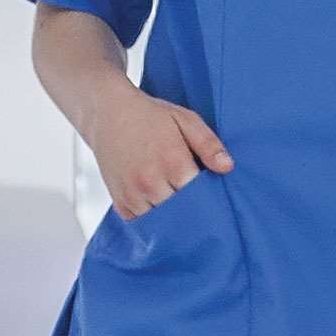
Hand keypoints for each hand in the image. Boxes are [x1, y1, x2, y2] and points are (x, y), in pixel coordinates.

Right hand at [87, 85, 232, 219]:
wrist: (108, 113)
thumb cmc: (150, 116)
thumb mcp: (186, 120)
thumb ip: (208, 144)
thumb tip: (228, 168)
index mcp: (173, 163)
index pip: (201, 197)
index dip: (210, 198)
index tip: (215, 197)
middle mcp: (151, 183)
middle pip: (182, 213)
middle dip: (192, 210)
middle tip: (199, 205)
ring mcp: (133, 194)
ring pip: (161, 222)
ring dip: (171, 217)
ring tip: (177, 203)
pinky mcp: (119, 201)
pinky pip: (140, 222)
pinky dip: (150, 218)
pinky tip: (157, 204)